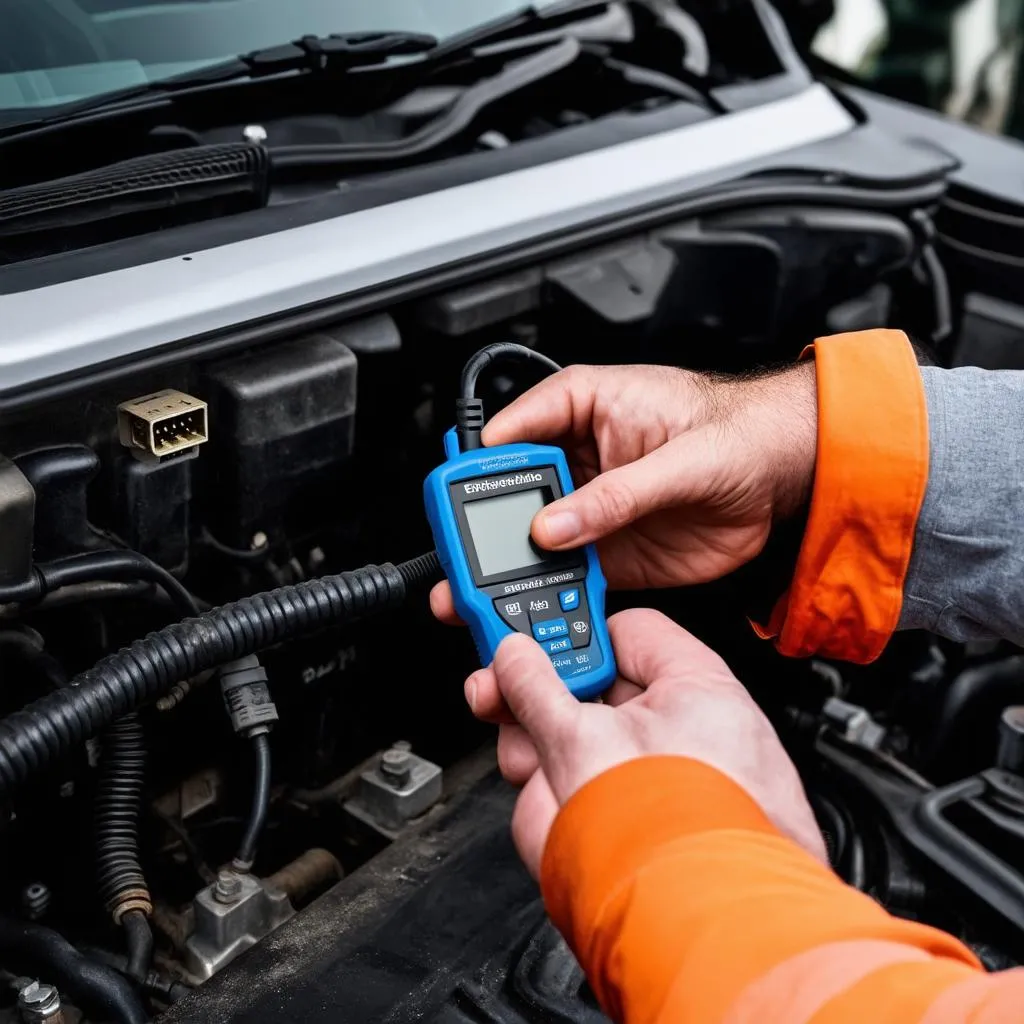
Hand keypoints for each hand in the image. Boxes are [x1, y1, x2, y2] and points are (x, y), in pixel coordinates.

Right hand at [431, 361, 815, 621]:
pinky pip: (572, 576)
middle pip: (513, 492)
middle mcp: (581, 461)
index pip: (515, 429)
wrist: (788, 476)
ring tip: (484, 597)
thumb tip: (556, 525)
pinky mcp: (615, 552)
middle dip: (485, 527)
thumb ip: (617, 494)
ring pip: (535, 540)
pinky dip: (553, 595)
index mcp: (586, 409)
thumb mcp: (682, 460)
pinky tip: (537, 611)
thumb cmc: (742, 434)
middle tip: (464, 558)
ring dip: (512, 569)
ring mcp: (595, 509)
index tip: (458, 495)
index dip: (481, 461)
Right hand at [466, 609, 826, 876]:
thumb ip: (536, 689)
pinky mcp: (664, 832)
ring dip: (549, 759)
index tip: (529, 647)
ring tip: (527, 771)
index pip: (628, 632)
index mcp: (697, 688)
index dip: (573, 637)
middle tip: (505, 704)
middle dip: (547, 707)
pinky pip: (605, 799)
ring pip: (595, 752)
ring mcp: (683, 786)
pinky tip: (555, 815)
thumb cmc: (675, 836)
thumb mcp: (578, 740)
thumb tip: (512, 655)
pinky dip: (573, 804)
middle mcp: (702, 733)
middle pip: (604, 696)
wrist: (695, 935)